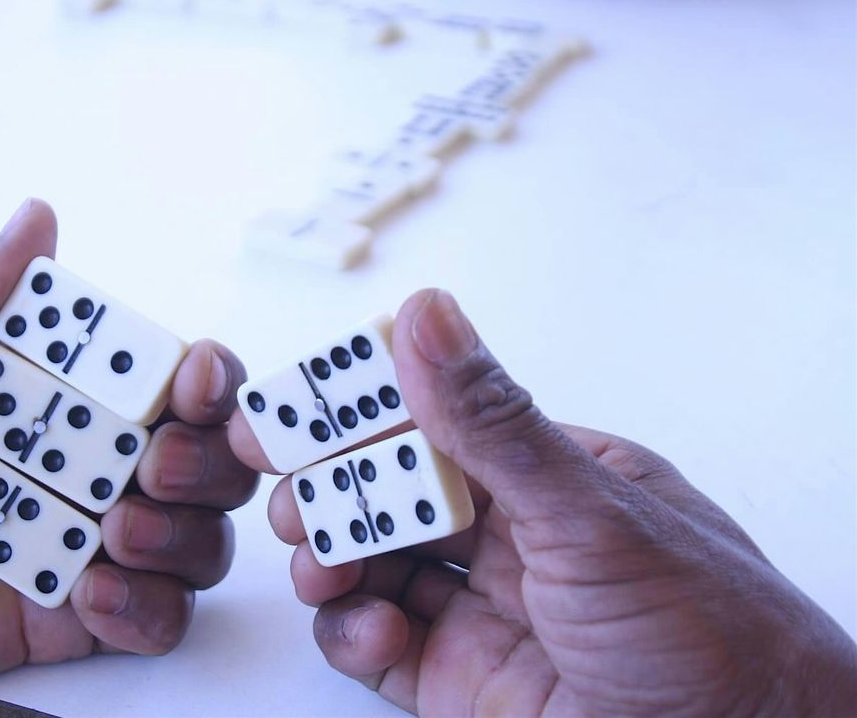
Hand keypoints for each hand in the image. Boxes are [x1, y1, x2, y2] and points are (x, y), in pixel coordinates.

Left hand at [0, 199, 258, 713]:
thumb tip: (34, 220)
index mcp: (40, 395)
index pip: (156, 376)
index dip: (202, 373)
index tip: (193, 372)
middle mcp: (72, 465)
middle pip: (200, 458)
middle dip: (209, 456)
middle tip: (155, 459)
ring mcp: (70, 543)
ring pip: (193, 540)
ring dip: (184, 532)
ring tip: (118, 528)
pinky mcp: (57, 619)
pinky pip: (147, 621)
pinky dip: (146, 609)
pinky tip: (92, 591)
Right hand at [231, 289, 856, 714]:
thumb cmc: (708, 633)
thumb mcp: (589, 513)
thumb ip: (494, 423)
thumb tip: (429, 317)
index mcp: (545, 474)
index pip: (434, 419)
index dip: (359, 407)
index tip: (295, 400)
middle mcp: (508, 535)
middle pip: (389, 491)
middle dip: (330, 487)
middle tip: (286, 483)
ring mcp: (479, 608)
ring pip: (372, 563)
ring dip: (330, 556)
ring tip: (317, 561)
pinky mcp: (456, 677)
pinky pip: (375, 640)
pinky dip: (353, 631)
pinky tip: (372, 628)